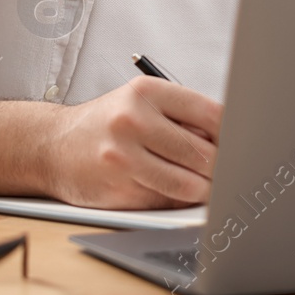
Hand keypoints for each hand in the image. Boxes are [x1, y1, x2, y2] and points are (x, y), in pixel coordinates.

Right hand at [44, 76, 222, 207]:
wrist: (51, 146)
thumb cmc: (105, 123)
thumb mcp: (140, 102)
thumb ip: (182, 116)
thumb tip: (230, 140)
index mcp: (145, 92)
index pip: (209, 113)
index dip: (233, 133)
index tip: (243, 143)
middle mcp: (133, 121)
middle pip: (202, 153)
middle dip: (219, 167)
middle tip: (226, 171)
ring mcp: (123, 157)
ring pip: (188, 184)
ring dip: (204, 190)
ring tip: (205, 186)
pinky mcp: (117, 190)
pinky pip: (165, 203)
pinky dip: (176, 202)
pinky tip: (170, 191)